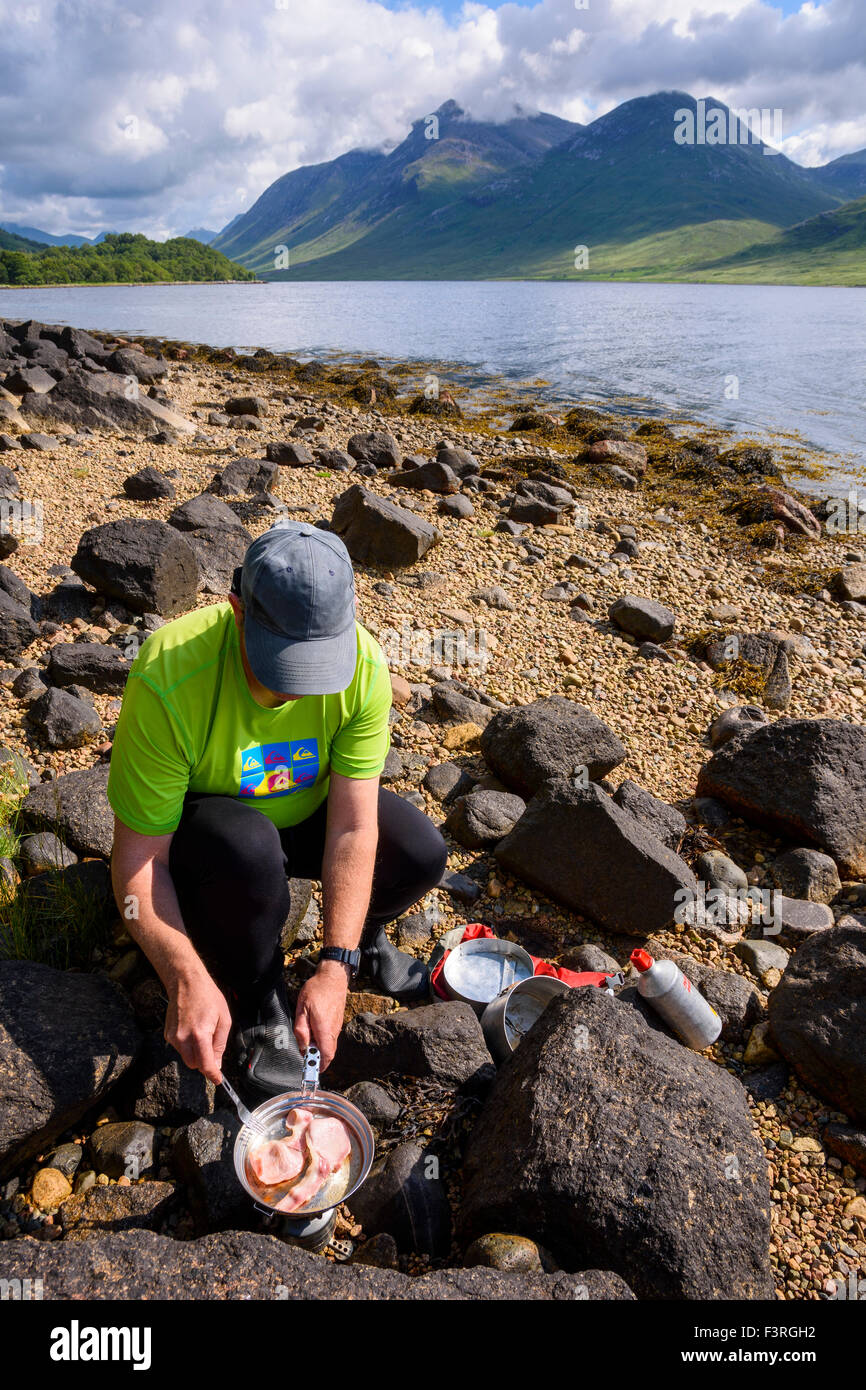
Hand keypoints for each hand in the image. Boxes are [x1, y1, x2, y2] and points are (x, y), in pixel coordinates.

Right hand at [165, 967, 231, 1083]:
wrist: (186, 982)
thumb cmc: (208, 997)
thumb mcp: (224, 1019)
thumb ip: (220, 1044)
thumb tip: (217, 1064)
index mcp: (200, 1034)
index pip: (205, 1064)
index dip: (213, 1075)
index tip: (218, 1081)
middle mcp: (183, 1038)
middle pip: (194, 1064)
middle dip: (204, 1062)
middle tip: (213, 1048)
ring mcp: (173, 1037)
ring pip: (186, 1057)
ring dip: (196, 1053)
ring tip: (202, 1032)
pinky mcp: (167, 1034)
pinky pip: (180, 1048)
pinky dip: (187, 1045)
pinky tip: (192, 1028)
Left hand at [294, 961, 348, 1071]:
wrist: (333, 978)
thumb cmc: (317, 991)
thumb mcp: (302, 1009)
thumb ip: (301, 1030)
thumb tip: (303, 1047)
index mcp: (324, 1030)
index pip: (326, 1055)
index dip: (319, 1066)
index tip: (310, 1071)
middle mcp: (333, 1031)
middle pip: (328, 1054)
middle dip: (316, 1059)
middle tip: (304, 1056)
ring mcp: (337, 1027)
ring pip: (329, 1046)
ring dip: (319, 1050)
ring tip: (307, 1042)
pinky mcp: (337, 1023)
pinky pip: (330, 1038)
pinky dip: (322, 1042)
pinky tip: (313, 1032)